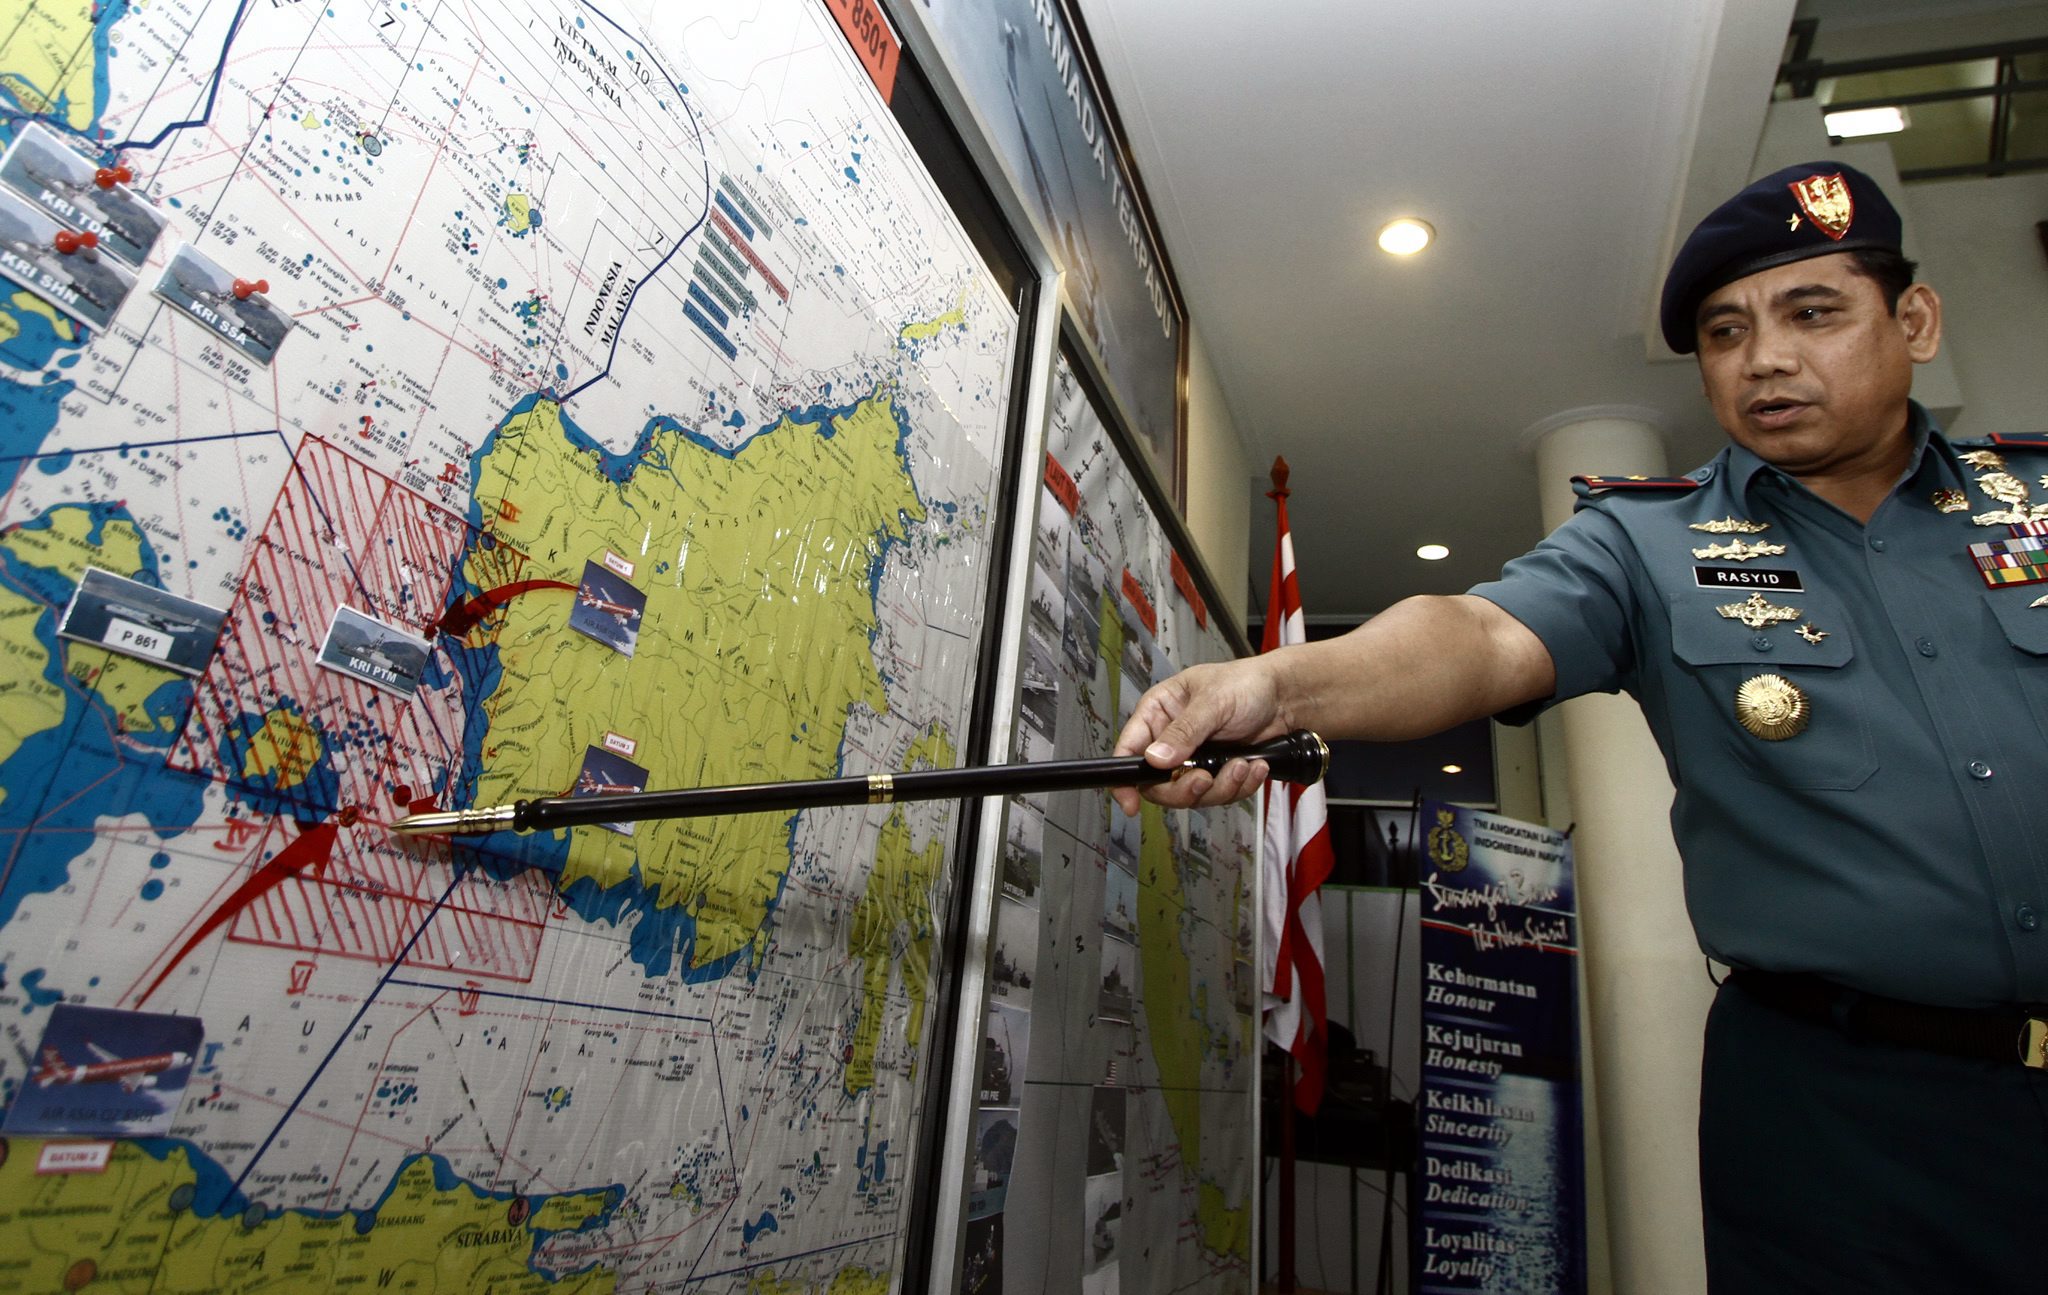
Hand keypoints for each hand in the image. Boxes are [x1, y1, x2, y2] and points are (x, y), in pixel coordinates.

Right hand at [1111, 659, 1283, 811]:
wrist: (1285, 697)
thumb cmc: (1246, 683)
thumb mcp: (1212, 702)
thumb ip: (1184, 731)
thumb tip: (1156, 758)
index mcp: (1159, 712)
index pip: (1129, 749)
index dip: (1124, 779)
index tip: (1131, 802)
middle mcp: (1171, 738)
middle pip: (1158, 784)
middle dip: (1185, 788)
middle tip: (1205, 779)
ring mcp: (1194, 758)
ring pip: (1191, 794)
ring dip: (1220, 786)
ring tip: (1241, 765)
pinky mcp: (1217, 772)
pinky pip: (1218, 795)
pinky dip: (1239, 786)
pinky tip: (1253, 766)